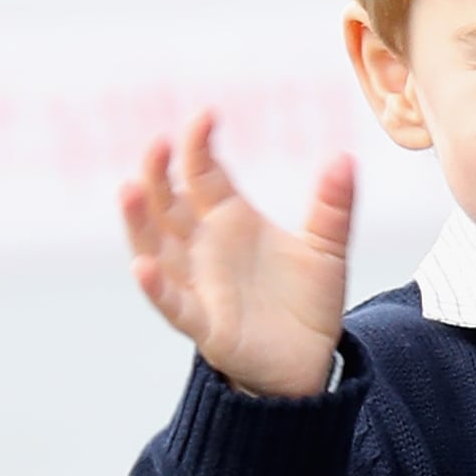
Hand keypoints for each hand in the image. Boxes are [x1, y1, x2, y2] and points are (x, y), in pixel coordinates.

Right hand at [120, 110, 354, 397]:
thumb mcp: (327, 249)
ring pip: (157, 247)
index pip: (203, 175)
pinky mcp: (204, 323)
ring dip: (140, 221)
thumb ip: (332, 207)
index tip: (205, 116)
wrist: (310, 359)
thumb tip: (344, 158)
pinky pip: (173, 303)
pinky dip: (156, 287)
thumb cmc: (307, 301)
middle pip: (169, 204)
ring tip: (130, 189)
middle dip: (159, 174)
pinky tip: (144, 267)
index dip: (198, 147)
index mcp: (231, 221)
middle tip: (158, 143)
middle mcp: (205, 247)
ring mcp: (198, 284)